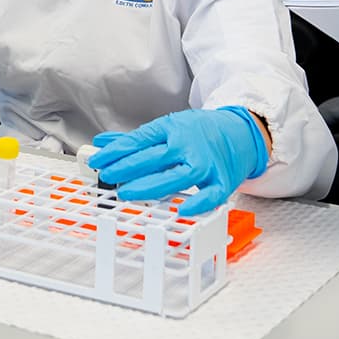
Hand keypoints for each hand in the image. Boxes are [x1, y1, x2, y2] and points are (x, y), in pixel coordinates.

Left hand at [87, 107, 268, 216]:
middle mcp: (188, 145)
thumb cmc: (199, 132)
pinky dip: (198, 203)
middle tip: (107, 178)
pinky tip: (181, 210)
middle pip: (154, 158)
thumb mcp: (167, 127)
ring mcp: (206, 164)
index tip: (98, 162)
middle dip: (127, 168)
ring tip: (126, 193)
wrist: (241, 132)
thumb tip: (102, 143)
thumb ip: (134, 139)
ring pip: (176, 177)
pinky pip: (211, 195)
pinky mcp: (222, 181)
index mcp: (172, 128)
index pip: (139, 140)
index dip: (116, 152)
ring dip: (150, 186)